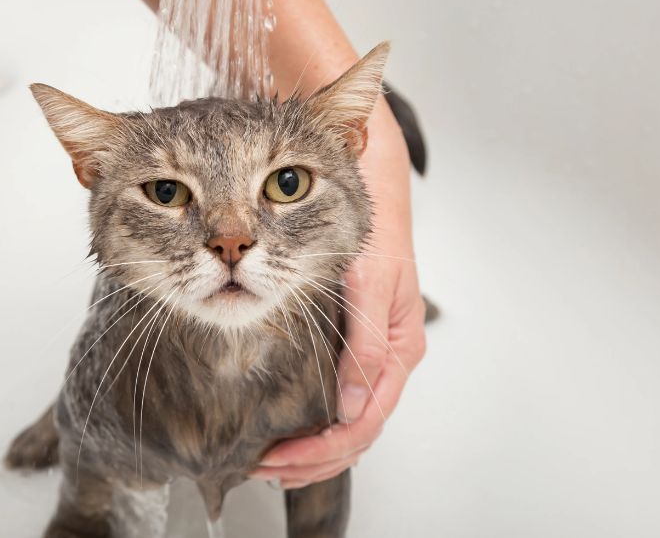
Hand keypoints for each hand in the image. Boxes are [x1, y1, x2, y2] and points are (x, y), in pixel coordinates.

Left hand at [252, 98, 427, 488]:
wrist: (374, 191)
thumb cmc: (376, 232)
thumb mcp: (370, 284)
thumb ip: (364, 345)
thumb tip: (350, 407)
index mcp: (397, 348)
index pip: (363, 421)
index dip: (322, 449)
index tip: (280, 458)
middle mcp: (386, 357)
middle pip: (355, 432)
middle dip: (310, 460)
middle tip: (262, 468)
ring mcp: (372, 353)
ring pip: (349, 423)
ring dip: (311, 451)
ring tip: (268, 463)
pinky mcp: (354, 344)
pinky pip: (341, 401)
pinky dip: (315, 426)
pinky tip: (288, 432)